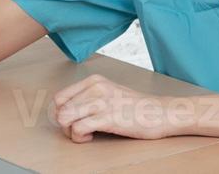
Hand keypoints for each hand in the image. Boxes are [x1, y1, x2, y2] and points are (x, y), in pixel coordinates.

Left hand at [50, 74, 179, 142]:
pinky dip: (79, 137)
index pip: (59, 97)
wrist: (159, 113)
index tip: (72, 122)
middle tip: (78, 130)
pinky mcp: (107, 117)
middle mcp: (95, 88)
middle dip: (64, 125)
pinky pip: (77, 129)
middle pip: (59, 109)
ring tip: (84, 133)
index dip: (60, 114)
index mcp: (94, 81)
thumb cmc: (134, 107)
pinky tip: (90, 137)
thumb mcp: (109, 93)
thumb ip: (88, 98)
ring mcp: (101, 102)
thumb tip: (65, 112)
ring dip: (70, 131)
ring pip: (64, 118)